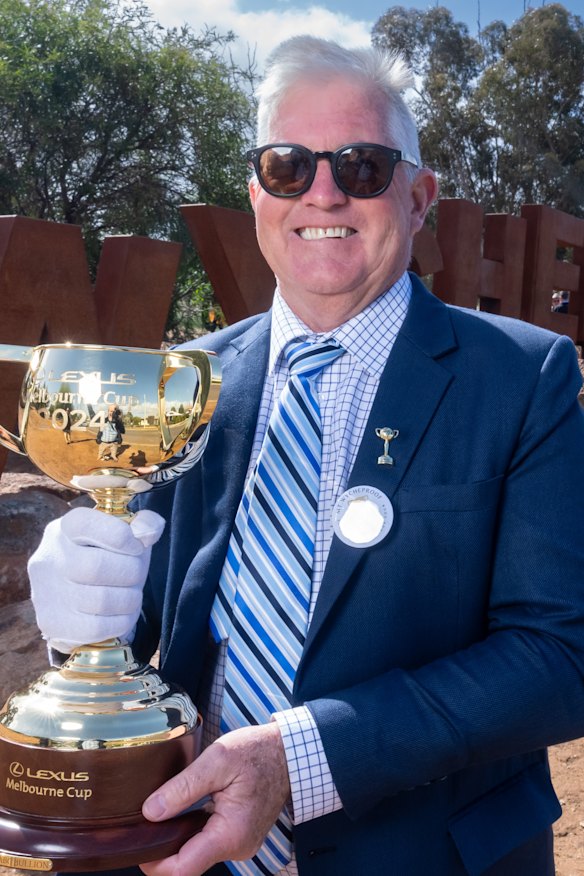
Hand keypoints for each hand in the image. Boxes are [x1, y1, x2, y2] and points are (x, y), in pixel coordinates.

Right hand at [28, 506, 164, 651]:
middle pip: (96, 566)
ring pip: (101, 600)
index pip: (88, 525)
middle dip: (130, 572)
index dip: (122, 536)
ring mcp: (47, 593)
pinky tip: (121, 613)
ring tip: (131, 595)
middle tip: (136, 576)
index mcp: (65, 528)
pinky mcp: (53, 623)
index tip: (137, 546)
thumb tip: (148, 532)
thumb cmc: (107, 559)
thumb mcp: (125, 535)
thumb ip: (144, 524)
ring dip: (129, 599)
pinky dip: (121, 621)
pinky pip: (98, 628)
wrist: (74, 598)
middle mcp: (50, 557)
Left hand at [140, 723, 290, 875]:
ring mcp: (239, 844)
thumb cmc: (258, 751)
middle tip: (145, 819)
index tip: (137, 842)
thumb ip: (182, 787)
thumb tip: (150, 811)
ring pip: (195, 853)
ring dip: (177, 836)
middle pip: (186, 864)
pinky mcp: (238, 835)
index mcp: (230, 834)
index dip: (153, 863)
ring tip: (164, 809)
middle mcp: (237, 847)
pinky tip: (184, 808)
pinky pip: (207, 842)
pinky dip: (191, 830)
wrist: (289, 752)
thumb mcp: (217, 759)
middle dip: (162, 847)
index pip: (182, 871)